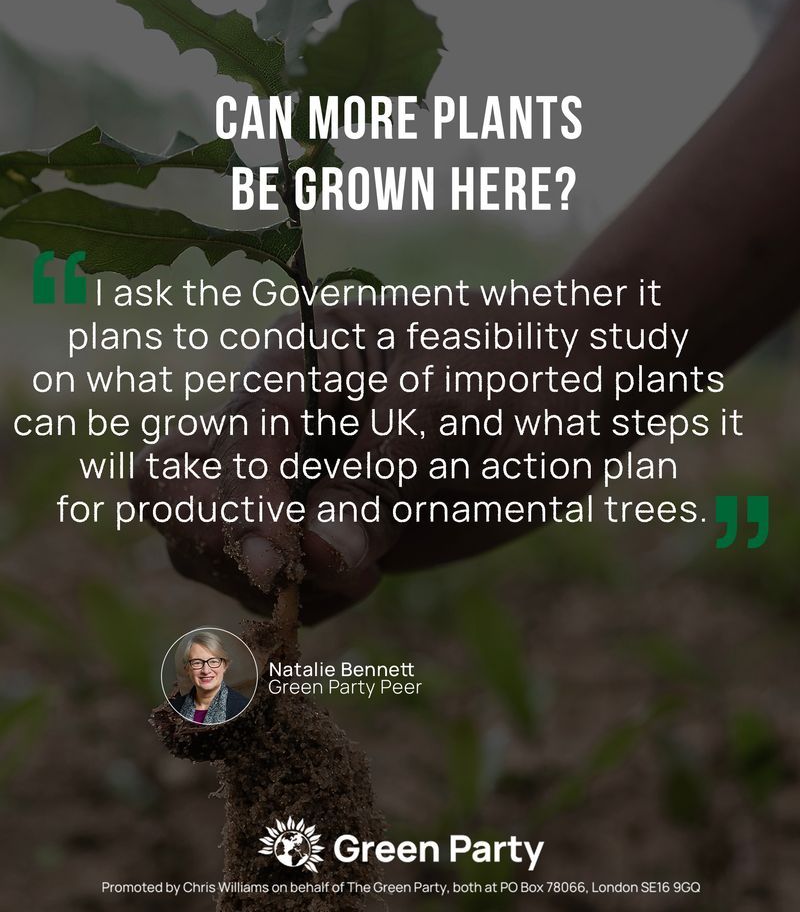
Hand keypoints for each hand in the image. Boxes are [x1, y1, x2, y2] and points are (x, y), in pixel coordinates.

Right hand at [131, 296, 595, 622]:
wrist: (579, 393)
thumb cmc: (522, 375)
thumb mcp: (449, 414)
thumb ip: (376, 484)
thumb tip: (314, 561)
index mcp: (300, 360)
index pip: (233, 440)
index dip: (243, 507)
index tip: (283, 566)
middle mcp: (283, 419)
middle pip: (178, 485)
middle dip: (212, 538)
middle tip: (282, 577)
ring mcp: (302, 478)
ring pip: (212, 541)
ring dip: (256, 579)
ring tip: (357, 574)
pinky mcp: (331, 527)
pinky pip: (279, 579)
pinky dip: (299, 600)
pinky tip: (365, 580)